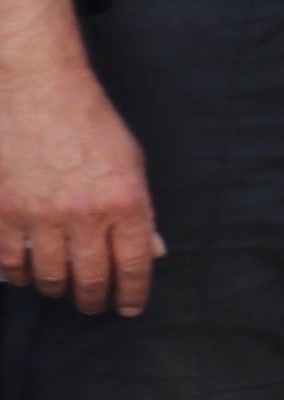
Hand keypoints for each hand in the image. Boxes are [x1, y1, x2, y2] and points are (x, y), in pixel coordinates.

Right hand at [0, 50, 157, 313]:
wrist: (38, 92)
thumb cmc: (90, 123)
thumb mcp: (132, 163)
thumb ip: (141, 210)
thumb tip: (153, 252)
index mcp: (126, 203)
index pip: (135, 266)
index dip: (133, 294)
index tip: (130, 307)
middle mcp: (85, 216)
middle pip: (91, 278)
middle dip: (94, 300)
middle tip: (94, 306)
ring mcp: (41, 216)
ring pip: (49, 275)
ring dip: (57, 288)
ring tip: (61, 288)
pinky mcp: (3, 212)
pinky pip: (10, 261)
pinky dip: (18, 273)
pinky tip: (25, 273)